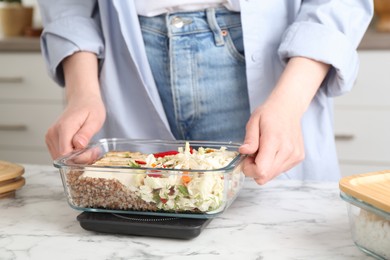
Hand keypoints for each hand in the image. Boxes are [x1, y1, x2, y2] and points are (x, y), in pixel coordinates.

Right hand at [45, 93, 105, 159]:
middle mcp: (53, 133)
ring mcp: (50, 136)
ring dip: (75, 158)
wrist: (82, 100)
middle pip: (62, 158)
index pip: (66, 153)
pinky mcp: (51, 140)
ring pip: (60, 158)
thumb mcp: (95, 120)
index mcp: (64, 127)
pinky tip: (81, 148)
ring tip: (88, 149)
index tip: (92, 153)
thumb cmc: (90, 108)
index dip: (79, 158)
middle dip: (79, 159)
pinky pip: (59, 154)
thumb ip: (86, 133)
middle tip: (93, 152)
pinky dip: (70, 155)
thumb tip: (78, 145)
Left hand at [239, 57, 329, 184]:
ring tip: (263, 151)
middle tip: (253, 154)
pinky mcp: (299, 158)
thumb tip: (244, 152)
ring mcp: (295, 156)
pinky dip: (272, 165)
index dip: (249, 169)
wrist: (289, 108)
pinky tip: (272, 152)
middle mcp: (288, 151)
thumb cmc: (269, 113)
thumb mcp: (254, 122)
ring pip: (272, 175)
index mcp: (274, 140)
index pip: (261, 170)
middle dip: (254, 169)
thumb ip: (250, 139)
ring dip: (264, 167)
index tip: (246, 159)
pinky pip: (280, 170)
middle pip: (266, 176)